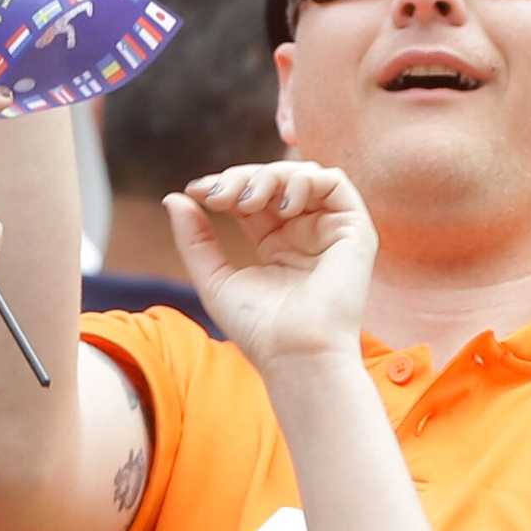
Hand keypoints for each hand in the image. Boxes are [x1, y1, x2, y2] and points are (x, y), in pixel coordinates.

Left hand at [166, 161, 377, 368]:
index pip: (251, 196)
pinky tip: (281, 207)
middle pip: (274, 180)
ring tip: (246, 202)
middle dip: (242, 177)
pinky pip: (335, 182)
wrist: (296, 355)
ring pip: (302, 175)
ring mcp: (330, 230)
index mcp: (276, 244)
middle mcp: (305, 233)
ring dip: (269, 177)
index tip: (196, 191)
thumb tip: (174, 197)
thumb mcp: (214, 278)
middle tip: (219, 196)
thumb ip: (195, 239)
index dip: (224, 184)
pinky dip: (304, 181)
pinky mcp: (355, 230)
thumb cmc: (259, 329)